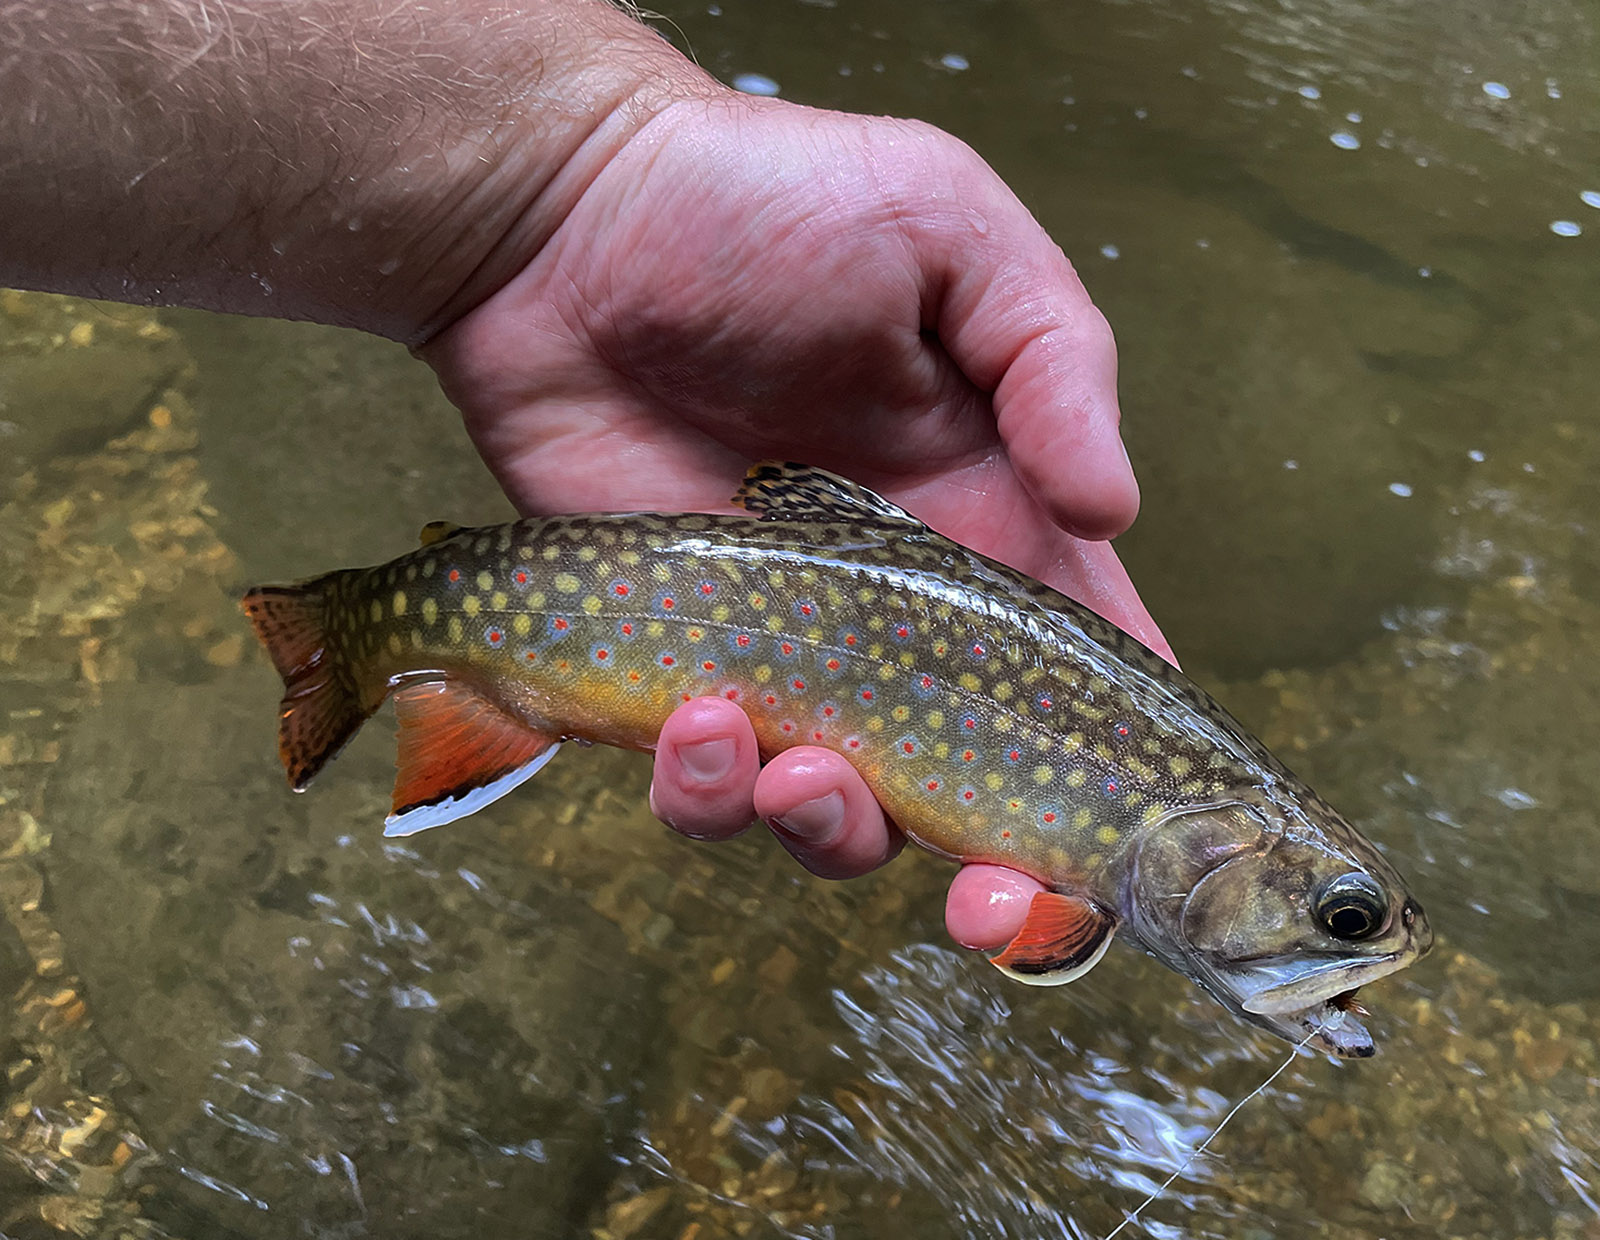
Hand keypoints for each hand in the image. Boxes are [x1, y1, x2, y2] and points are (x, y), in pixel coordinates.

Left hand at [421, 91, 1173, 951]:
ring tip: (783, 758)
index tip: (1131, 844)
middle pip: (970, 792)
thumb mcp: (951, 237)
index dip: (1117, 771)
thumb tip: (1114, 512)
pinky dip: (705, 789)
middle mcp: (893, 614)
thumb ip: (1053, 364)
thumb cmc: (763, 203)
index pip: (1082, 667)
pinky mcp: (663, 667)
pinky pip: (699, 781)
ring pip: (833, 815)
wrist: (563, 220)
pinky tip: (693, 719)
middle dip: (995, 883)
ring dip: (828, 829)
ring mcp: (779, 652)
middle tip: (983, 908)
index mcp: (986, 523)